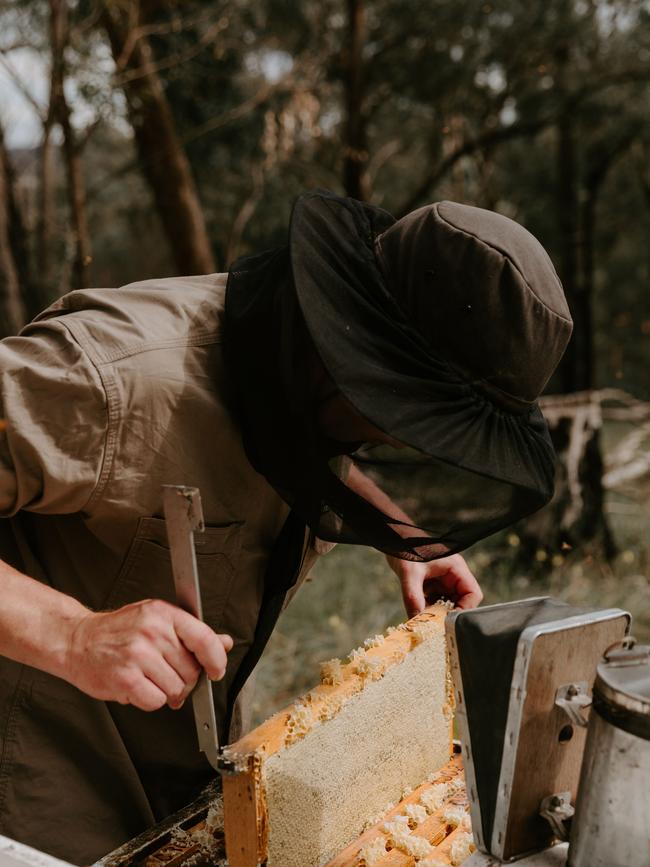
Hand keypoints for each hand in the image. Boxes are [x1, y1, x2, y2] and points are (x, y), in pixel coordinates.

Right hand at [65, 598, 232, 711]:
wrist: (78, 641)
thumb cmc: (119, 631)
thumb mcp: (158, 620)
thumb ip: (192, 633)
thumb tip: (224, 643)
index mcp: (164, 614)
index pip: (204, 638)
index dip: (216, 659)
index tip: (216, 670)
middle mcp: (152, 632)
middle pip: (191, 670)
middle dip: (184, 679)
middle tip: (165, 673)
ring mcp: (138, 655)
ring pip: (176, 689)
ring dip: (166, 691)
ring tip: (148, 678)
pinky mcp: (125, 678)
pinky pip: (156, 701)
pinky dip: (150, 700)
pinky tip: (138, 686)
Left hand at [386, 553, 482, 616]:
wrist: (393, 539)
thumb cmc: (405, 548)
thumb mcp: (409, 573)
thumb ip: (413, 596)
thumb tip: (415, 621)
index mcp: (456, 568)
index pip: (473, 593)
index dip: (465, 609)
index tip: (449, 621)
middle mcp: (453, 575)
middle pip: (462, 602)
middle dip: (449, 614)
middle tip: (435, 624)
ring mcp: (443, 580)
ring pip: (448, 604)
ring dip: (438, 613)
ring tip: (425, 619)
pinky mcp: (432, 585)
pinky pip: (436, 602)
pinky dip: (429, 610)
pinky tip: (418, 612)